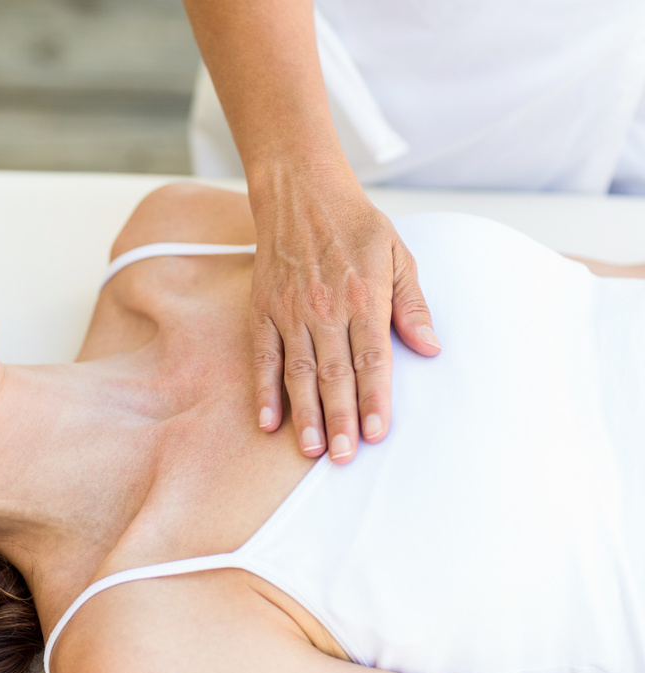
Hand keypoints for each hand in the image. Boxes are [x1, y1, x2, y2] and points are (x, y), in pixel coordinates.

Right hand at [249, 164, 439, 463]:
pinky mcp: (264, 310)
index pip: (372, 360)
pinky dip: (264, 391)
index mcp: (365, 297)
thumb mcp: (398, 254)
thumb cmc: (354, 224)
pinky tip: (269, 422)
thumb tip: (431, 347)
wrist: (300, 191)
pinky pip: (264, 357)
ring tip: (311, 450)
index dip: (375, 399)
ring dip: (305, 414)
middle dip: (340, 420)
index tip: (378, 433)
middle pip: (335, 375)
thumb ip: (412, 304)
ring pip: (299, 373)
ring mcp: (291, 311)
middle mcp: (326, 308)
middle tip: (344, 457)